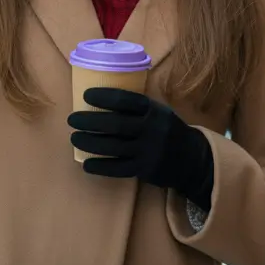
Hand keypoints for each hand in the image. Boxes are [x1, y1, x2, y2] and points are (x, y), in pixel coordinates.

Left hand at [68, 88, 213, 211]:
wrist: (192, 158)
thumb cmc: (167, 129)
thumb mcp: (159, 111)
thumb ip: (137, 108)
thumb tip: (101, 100)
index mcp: (153, 110)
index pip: (125, 100)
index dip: (104, 97)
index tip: (86, 96)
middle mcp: (151, 128)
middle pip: (115, 124)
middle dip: (90, 121)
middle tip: (72, 120)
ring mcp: (148, 150)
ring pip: (113, 146)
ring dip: (90, 143)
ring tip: (74, 138)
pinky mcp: (145, 169)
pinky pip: (118, 168)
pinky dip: (100, 166)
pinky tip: (86, 164)